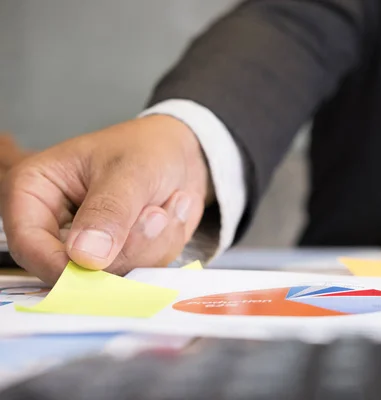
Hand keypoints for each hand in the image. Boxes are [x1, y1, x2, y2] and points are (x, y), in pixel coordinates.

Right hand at [1, 115, 211, 283]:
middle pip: (72, 268)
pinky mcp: (117, 257)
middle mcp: (54, 222)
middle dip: (127, 249)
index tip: (101, 266)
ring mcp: (86, 244)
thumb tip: (85, 257)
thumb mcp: (131, 171)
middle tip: (158, 215)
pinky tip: (170, 216)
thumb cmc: (149, 148)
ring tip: (167, 207)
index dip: (61, 266)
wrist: (183, 151)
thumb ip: (109, 211)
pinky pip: (137, 273)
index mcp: (35, 190)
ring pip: (111, 275)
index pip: (28, 244)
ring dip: (151, 246)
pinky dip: (161, 248)